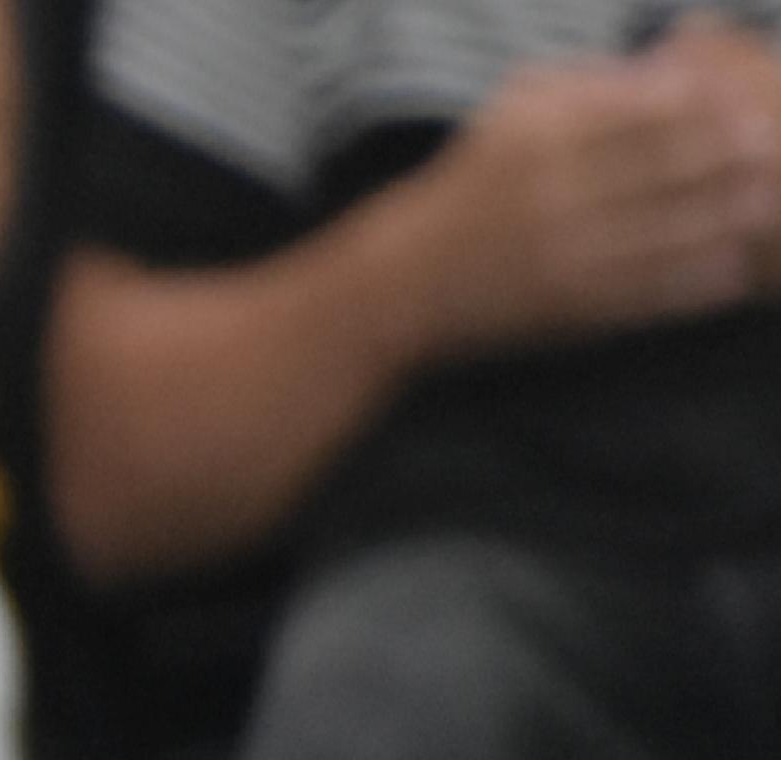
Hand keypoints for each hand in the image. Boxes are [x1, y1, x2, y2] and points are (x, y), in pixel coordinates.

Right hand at [400, 43, 780, 360]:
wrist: (398, 287)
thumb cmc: (465, 192)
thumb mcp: (509, 117)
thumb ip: (588, 87)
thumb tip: (673, 70)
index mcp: (541, 137)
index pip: (650, 111)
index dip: (712, 108)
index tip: (753, 103)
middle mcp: (554, 193)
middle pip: (673, 167)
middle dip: (734, 159)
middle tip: (774, 148)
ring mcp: (564, 254)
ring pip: (673, 230)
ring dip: (730, 217)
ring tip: (767, 205)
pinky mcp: (568, 307)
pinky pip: (652, 289)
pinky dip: (699, 279)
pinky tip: (732, 267)